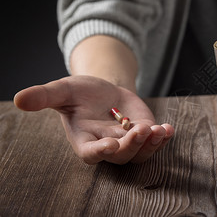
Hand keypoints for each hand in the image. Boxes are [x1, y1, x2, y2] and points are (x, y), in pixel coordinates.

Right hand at [14, 75, 173, 163]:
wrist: (104, 90)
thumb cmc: (81, 92)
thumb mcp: (63, 90)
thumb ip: (44, 96)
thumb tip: (18, 99)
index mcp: (85, 141)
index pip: (92, 153)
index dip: (101, 151)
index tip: (110, 144)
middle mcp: (107, 146)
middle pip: (120, 155)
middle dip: (132, 145)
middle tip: (142, 129)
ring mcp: (128, 142)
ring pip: (140, 153)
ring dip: (152, 144)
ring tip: (160, 129)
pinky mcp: (144, 135)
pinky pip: (154, 143)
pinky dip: (163, 138)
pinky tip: (169, 129)